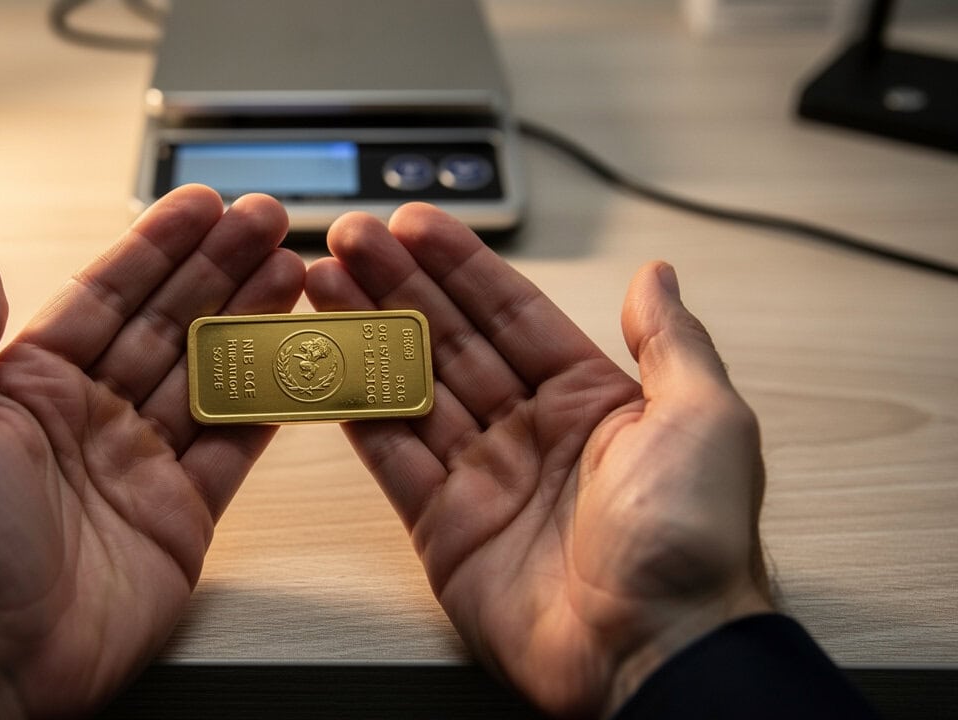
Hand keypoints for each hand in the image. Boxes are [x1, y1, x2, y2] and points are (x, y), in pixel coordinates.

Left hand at [0, 186, 303, 718]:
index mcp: (28, 386)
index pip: (107, 295)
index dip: (159, 246)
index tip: (203, 206)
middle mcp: (88, 416)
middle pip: (170, 323)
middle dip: (221, 268)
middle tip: (269, 223)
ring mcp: (139, 463)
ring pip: (209, 374)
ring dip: (252, 321)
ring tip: (293, 273)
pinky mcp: (181, 513)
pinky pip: (234, 445)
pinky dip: (268, 403)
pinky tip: (294, 360)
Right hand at [305, 205, 772, 718]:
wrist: (656, 651)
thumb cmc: (694, 539)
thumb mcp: (704, 418)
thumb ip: (669, 341)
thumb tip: (656, 274)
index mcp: (591, 398)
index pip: (511, 313)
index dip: (460, 265)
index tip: (415, 224)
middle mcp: (533, 432)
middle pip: (450, 340)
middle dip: (397, 286)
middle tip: (348, 239)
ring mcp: (484, 479)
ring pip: (411, 389)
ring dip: (366, 335)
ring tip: (321, 284)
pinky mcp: (446, 528)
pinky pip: (391, 458)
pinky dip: (355, 413)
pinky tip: (325, 366)